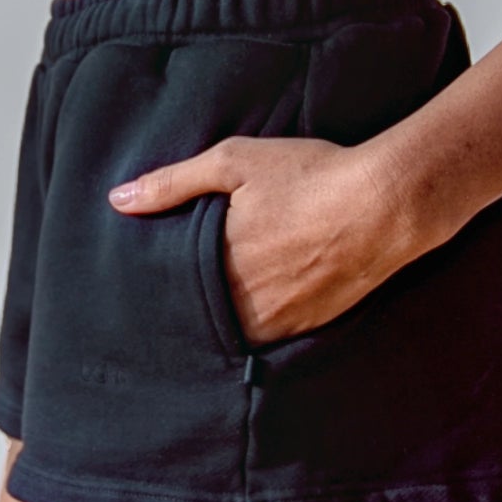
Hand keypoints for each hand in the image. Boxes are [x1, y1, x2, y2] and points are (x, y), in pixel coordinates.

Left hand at [108, 135, 410, 342]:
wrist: (385, 204)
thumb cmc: (310, 176)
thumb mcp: (234, 162)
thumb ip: (173, 183)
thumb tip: (117, 201)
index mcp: (217, 264)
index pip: (168, 292)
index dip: (155, 292)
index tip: (137, 292)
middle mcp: (244, 302)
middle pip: (198, 320)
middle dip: (183, 313)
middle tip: (164, 309)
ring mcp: (278, 320)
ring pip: (231, 334)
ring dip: (219, 325)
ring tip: (211, 308)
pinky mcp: (308, 327)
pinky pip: (267, 339)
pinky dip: (255, 329)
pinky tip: (252, 310)